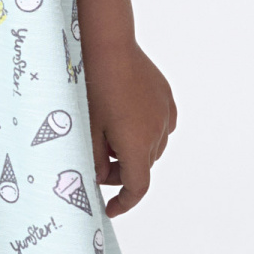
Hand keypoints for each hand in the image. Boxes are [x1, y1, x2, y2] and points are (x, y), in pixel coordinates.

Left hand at [84, 43, 176, 219]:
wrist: (108, 45)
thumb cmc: (91, 87)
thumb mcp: (87, 129)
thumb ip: (96, 160)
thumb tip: (102, 177)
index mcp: (136, 145)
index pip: (138, 188)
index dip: (124, 203)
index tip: (110, 209)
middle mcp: (157, 133)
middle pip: (143, 167)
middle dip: (122, 173)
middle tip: (99, 165)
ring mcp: (165, 114)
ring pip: (153, 147)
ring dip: (135, 151)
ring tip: (110, 136)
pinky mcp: (166, 98)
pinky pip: (161, 125)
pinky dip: (146, 131)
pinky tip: (128, 120)